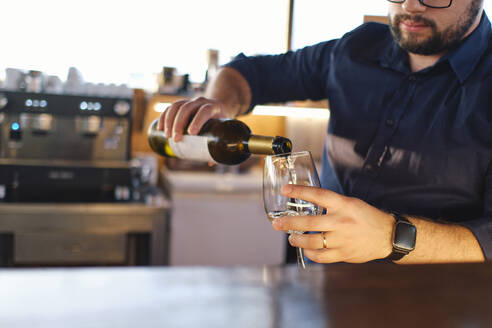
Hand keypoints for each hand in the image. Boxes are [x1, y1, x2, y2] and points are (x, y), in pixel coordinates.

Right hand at [157, 96, 230, 141]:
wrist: (218, 106)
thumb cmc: (220, 121)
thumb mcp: (223, 129)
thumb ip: (218, 145)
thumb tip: (211, 163)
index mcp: (213, 107)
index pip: (204, 110)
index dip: (198, 120)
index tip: (191, 133)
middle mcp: (201, 101)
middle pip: (187, 108)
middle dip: (179, 124)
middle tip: (176, 139)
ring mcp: (190, 101)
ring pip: (176, 106)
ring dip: (169, 121)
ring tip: (167, 136)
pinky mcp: (181, 104)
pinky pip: (170, 107)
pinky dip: (163, 117)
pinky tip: (160, 128)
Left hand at [272, 184, 394, 262]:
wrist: (388, 235)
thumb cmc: (366, 217)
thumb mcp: (350, 203)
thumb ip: (331, 205)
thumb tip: (307, 204)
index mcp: (343, 204)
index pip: (317, 195)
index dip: (299, 191)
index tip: (285, 190)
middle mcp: (341, 221)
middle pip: (309, 222)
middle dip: (289, 223)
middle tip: (276, 224)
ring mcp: (342, 239)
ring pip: (312, 242)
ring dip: (297, 240)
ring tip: (291, 238)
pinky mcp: (343, 254)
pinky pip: (321, 257)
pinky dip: (310, 254)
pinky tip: (306, 250)